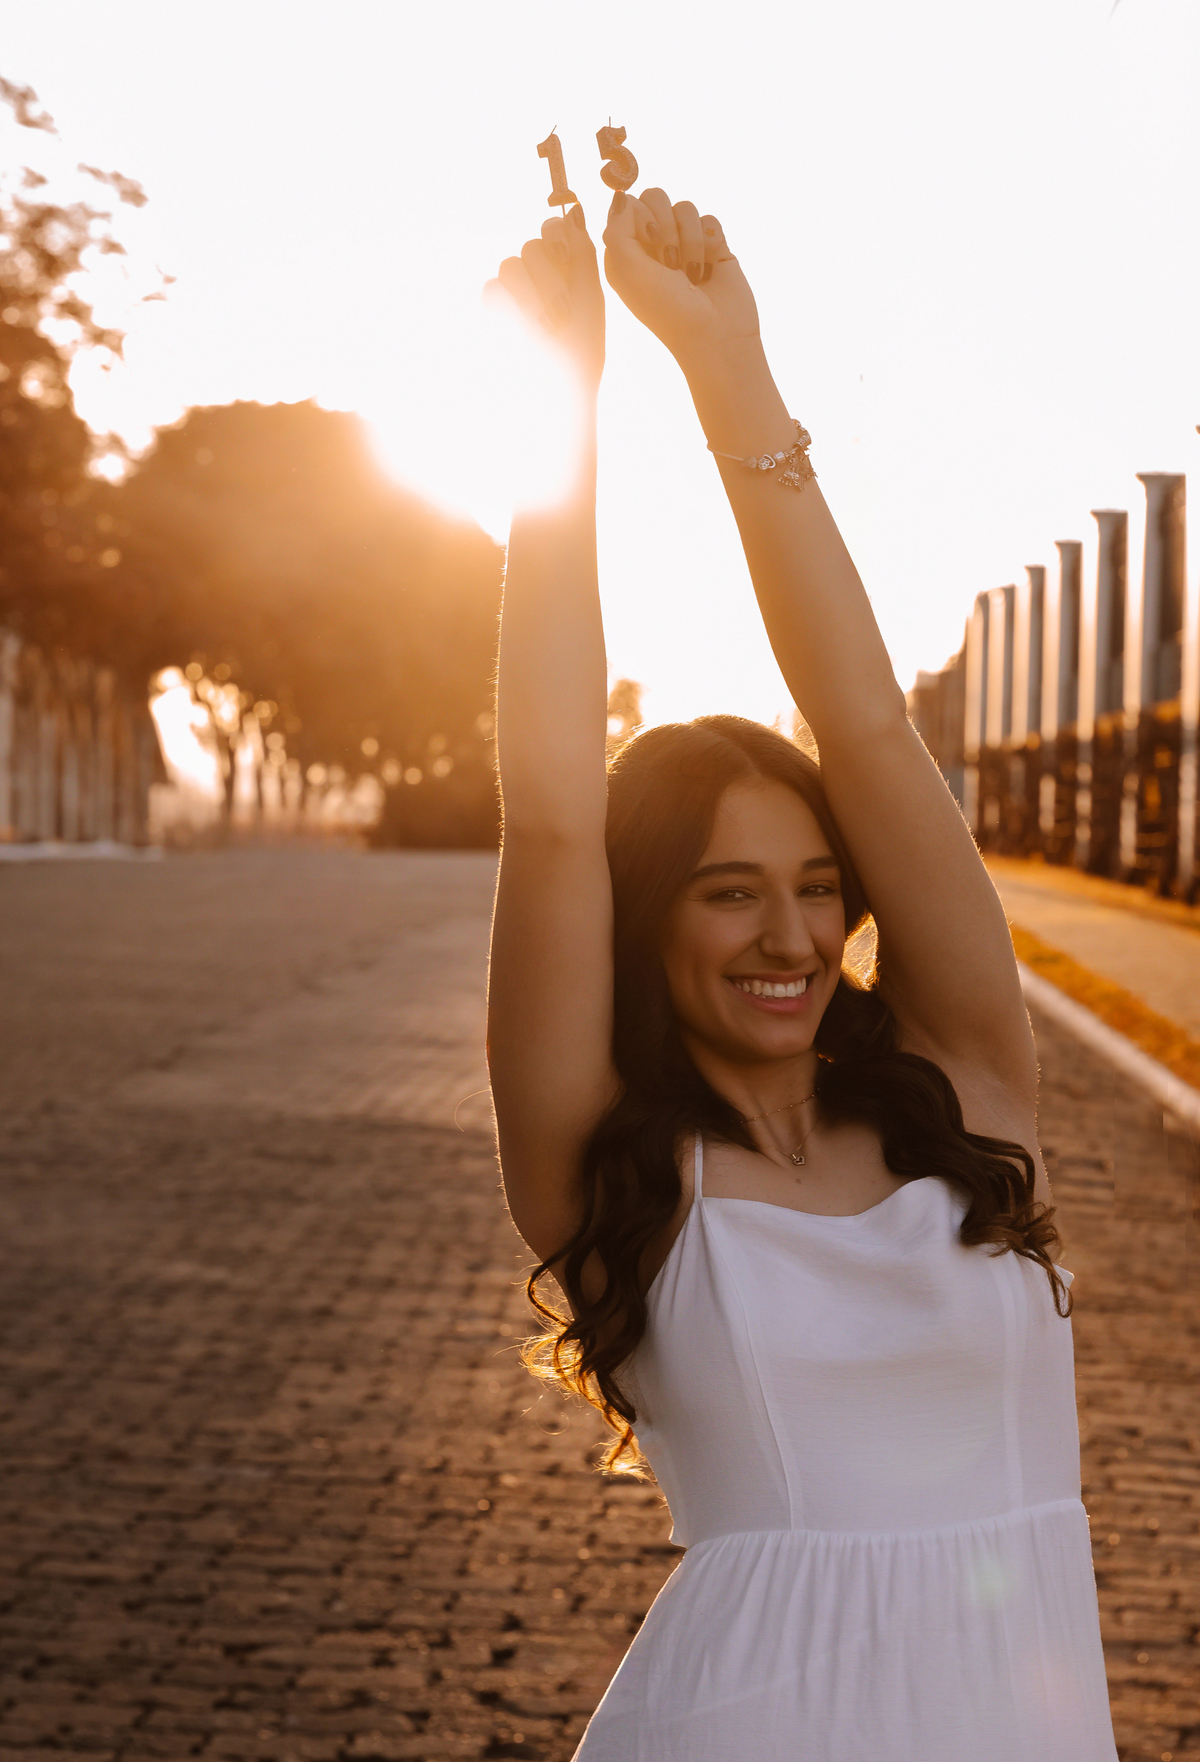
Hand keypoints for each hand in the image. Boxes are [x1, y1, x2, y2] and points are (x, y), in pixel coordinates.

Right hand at [485, 206, 604, 392]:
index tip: (565, 258)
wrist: (564, 387)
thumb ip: (582, 254)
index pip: (553, 228)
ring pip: (511, 265)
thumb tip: (575, 208)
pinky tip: (524, 329)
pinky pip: (492, 288)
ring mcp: (515, 290)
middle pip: (532, 246)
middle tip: (562, 311)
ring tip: (547, 326)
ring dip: (533, 297)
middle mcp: (539, 272)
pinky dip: (510, 307)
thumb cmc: (583, 346)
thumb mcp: (590, 296)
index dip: (557, 235)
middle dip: (550, 279)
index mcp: (566, 265)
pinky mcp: (495, 309)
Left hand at [602, 188, 760, 383]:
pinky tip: (709, 269)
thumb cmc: (666, 309)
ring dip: (689, 242)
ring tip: (691, 274)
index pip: (627, 205)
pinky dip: (709, 244)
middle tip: (670, 262)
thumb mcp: (627, 271)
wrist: (714, 334)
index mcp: (626, 251)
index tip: (649, 245)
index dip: (640, 218)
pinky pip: (709, 219)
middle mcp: (653, 244)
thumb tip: (621, 195)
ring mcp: (683, 242)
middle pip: (655, 196)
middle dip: (665, 227)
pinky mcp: (711, 245)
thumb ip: (616, 228)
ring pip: (685, 207)